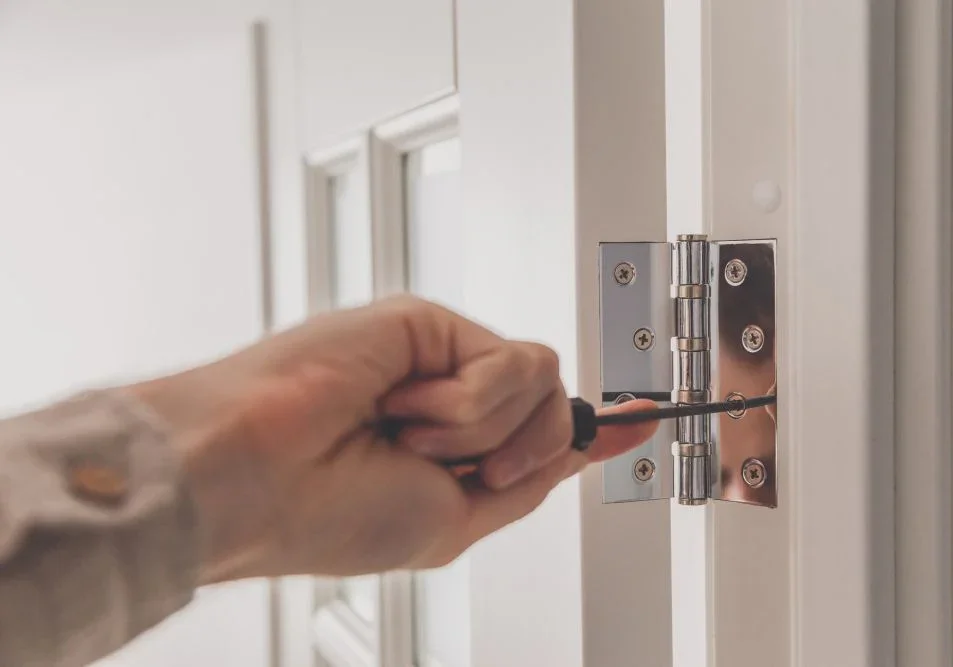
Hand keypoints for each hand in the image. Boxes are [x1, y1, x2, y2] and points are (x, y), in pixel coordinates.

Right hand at [128, 295, 657, 583]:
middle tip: (446, 465)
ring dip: (478, 432)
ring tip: (406, 435)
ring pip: (539, 382)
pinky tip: (402, 406)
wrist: (260, 472)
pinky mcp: (430, 322)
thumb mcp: (454, 522)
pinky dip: (464, 403)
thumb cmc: (330, 512)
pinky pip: (508, 362)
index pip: (543, 429)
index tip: (638, 421)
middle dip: (514, 453)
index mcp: (455, 450)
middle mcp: (453, 399)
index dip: (592, 429)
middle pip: (552, 407)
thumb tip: (586, 450)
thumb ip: (526, 481)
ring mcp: (441, 360)